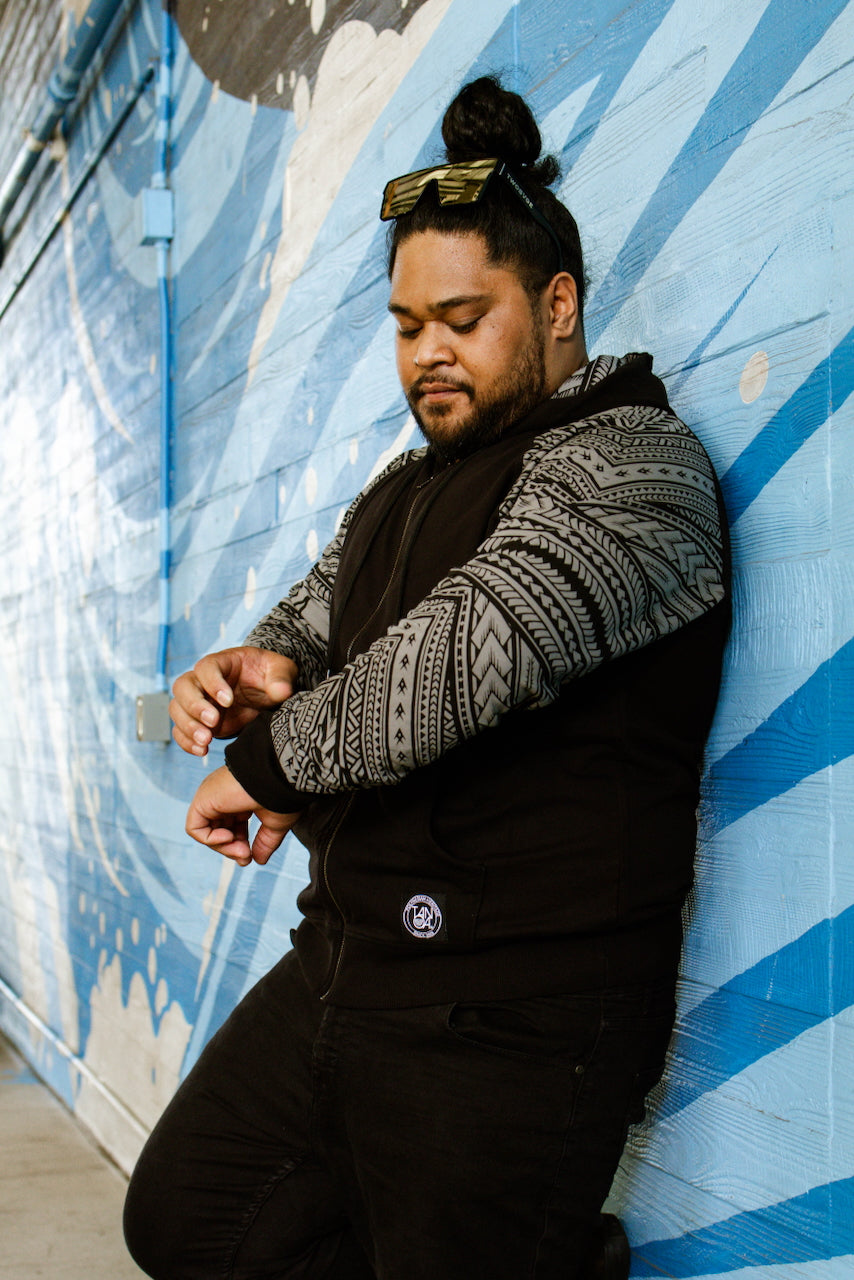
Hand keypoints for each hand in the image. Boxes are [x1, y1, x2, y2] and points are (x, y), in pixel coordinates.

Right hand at [170, 646, 297, 755]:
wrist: (264, 691)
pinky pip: (180, 729)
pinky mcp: (197, 720)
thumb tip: (281, 690)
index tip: (229, 701)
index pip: (206, 667)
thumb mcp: (282, 670)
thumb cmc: (270, 675)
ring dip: (187, 726)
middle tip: (213, 722)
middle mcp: (203, 680)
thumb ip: (281, 678)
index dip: (212, 683)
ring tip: (207, 740)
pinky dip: (186, 741)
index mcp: (222, 662)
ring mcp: (198, 700)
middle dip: (194, 706)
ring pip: (177, 709)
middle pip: (182, 686)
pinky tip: (202, 750)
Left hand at [185, 765, 300, 865]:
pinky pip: (195, 828)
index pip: (233, 827)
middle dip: (232, 848)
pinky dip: (209, 839)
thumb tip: (259, 860)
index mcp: (239, 799)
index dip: (240, 844)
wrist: (278, 776)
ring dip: (223, 847)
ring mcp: (211, 798)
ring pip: (207, 832)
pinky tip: (228, 837)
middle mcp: (222, 797)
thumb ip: (265, 842)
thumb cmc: (281, 793)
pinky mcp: (202, 800)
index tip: (251, 856)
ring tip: (242, 850)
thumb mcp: (275, 823)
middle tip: (246, 857)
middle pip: (219, 831)